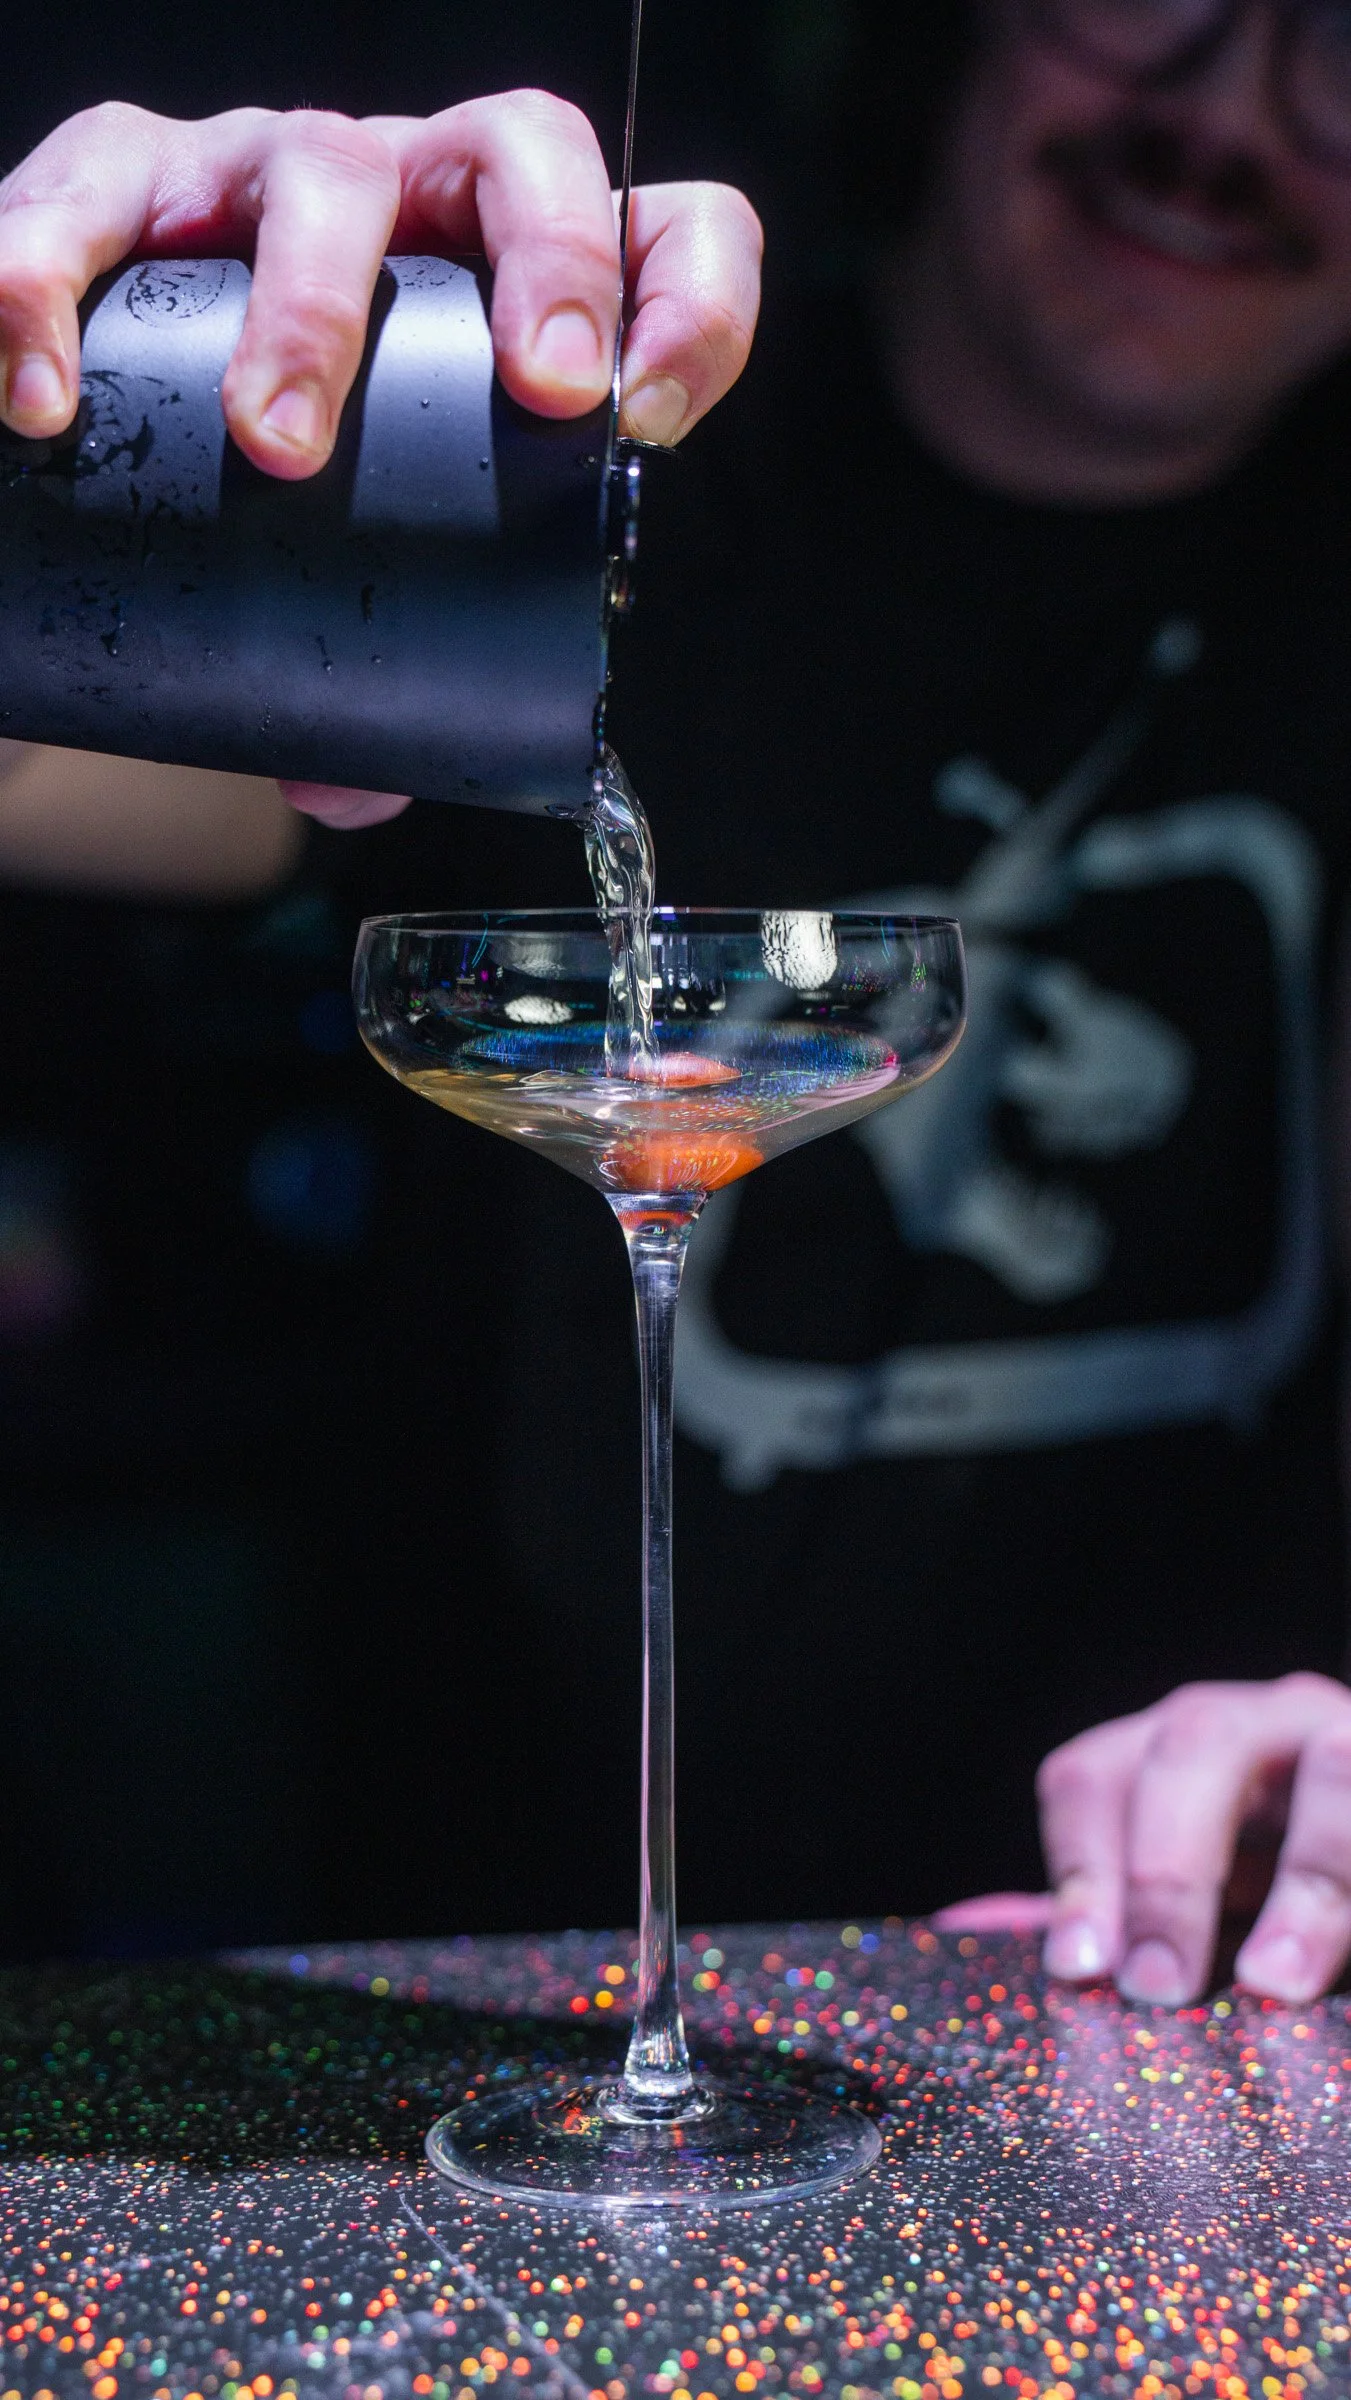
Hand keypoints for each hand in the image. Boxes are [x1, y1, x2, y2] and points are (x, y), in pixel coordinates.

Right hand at [0, 96, 761, 825]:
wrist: (81, 408)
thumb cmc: (261, 486)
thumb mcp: (344, 572)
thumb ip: (372, 688)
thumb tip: (355, 791)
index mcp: (504, 289)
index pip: (659, 237)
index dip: (692, 303)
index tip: (650, 418)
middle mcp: (406, 204)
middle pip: (521, 154)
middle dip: (550, 264)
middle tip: (537, 392)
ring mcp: (265, 175)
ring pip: (328, 171)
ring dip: (313, 310)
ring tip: (275, 440)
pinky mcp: (120, 180)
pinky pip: (94, 196)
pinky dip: (55, 284)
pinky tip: (48, 395)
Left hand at [934, 1673, 1350, 2006]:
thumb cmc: (1282, 1883)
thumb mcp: (1196, 1898)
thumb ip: (1109, 1914)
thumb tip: (980, 1935)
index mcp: (1178, 1749)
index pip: (1093, 1776)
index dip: (1079, 1870)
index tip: (1080, 1969)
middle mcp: (1263, 1722)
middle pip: (1195, 1745)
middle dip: (1170, 1865)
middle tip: (1160, 1982)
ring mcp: (1349, 1741)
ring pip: (1334, 1772)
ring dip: (1305, 1885)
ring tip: (1273, 1981)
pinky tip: (1349, 1982)